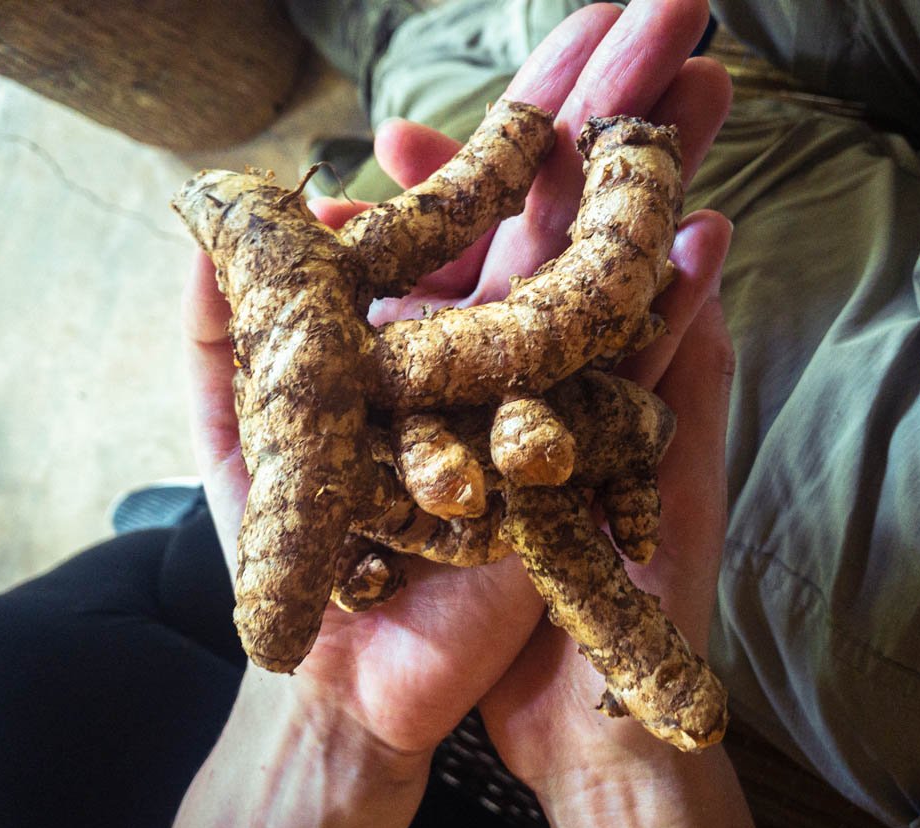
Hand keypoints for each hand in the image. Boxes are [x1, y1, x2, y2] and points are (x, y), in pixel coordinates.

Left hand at [169, 1, 735, 827]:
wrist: (351, 669)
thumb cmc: (296, 549)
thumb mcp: (238, 420)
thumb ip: (221, 320)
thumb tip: (211, 211)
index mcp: (422, 321)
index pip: (479, 193)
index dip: (518, 112)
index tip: (562, 29)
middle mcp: (496, 345)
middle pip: (562, 207)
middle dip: (611, 104)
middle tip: (668, 7)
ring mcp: (549, 397)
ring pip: (612, 268)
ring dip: (660, 177)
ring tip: (707, 78)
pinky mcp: (580, 465)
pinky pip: (636, 377)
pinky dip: (669, 304)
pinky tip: (704, 228)